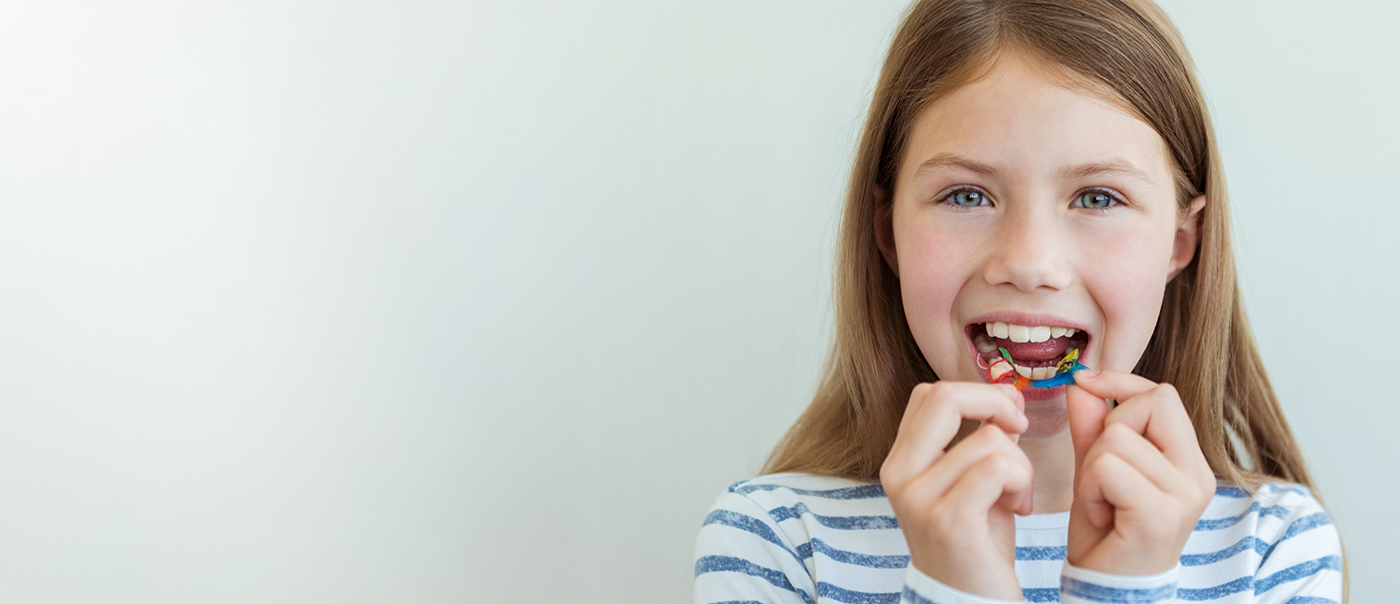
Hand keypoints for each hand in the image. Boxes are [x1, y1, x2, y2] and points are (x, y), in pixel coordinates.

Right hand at [879, 381, 1031, 599]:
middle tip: (1020, 429)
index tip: (1007, 418)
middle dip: (995, 403)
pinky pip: (998, 466)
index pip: (930, 394)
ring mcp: (918, 498)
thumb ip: (982, 438)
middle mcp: (899, 475)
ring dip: (1022, 465)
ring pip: (989, 438)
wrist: (969, 603)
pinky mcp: (947, 520)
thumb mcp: (973, 483)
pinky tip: (1020, 508)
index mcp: (901, 461)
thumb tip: (1006, 395)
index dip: (977, 393)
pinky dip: (1022, 482)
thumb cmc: (978, 544)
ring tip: (1019, 497)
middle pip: (943, 396)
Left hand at [1065, 370, 1215, 574]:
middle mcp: (1198, 476)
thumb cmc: (1107, 534)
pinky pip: (1107, 467)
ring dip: (1091, 469)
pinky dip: (1089, 489)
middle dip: (1107, 431)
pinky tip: (1100, 515)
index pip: (1163, 393)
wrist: (1109, 591)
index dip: (1122, 383)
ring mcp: (1184, 496)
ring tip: (1102, 502)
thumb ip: (1092, 426)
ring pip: (1117, 438)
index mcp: (1189, 461)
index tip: (1087, 383)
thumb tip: (1081, 381)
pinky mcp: (1161, 514)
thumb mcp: (1095, 470)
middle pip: (1148, 403)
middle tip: (1101, 478)